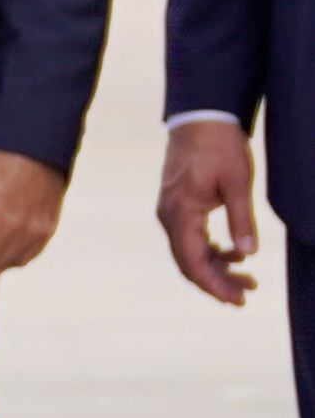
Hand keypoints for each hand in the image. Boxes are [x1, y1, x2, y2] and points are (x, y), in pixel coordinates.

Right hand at [158, 118, 260, 304]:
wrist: (200, 117)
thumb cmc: (218, 146)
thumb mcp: (237, 183)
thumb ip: (242, 220)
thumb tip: (248, 253)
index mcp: (180, 211)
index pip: (193, 262)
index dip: (215, 286)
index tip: (238, 301)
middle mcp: (168, 214)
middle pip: (188, 262)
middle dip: (217, 282)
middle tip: (248, 294)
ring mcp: (170, 209)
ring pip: (189, 252)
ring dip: (216, 268)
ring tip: (249, 278)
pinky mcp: (177, 204)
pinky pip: (189, 237)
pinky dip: (210, 251)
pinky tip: (234, 252)